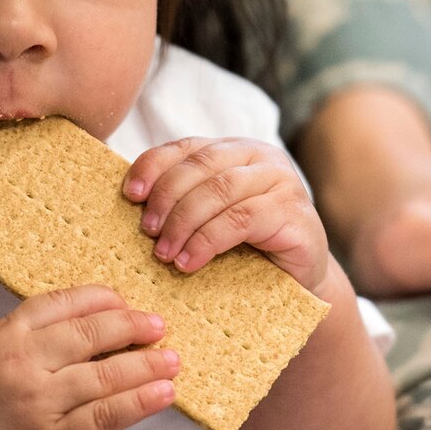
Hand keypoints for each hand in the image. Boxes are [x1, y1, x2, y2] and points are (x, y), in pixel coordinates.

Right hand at [0, 286, 180, 429]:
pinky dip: (138, 403)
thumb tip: (98, 317)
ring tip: (172, 360)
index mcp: (7, 335)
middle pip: (90, 336)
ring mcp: (40, 406)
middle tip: (158, 326)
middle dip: (132, 327)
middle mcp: (24, 366)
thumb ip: (34, 332)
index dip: (103, 300)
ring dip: (146, 365)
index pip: (64, 304)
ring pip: (105, 378)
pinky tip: (162, 394)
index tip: (127, 302)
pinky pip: (105, 418)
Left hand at [123, 136, 329, 290]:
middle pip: (201, 165)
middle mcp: (260, 156)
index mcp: (235, 150)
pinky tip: (189, 261)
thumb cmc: (249, 249)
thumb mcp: (212, 217)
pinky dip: (208, 241)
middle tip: (147, 231)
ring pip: (220, 190)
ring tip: (164, 253)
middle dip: (167, 197)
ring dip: (184, 222)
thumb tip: (132, 200)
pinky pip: (241, 220)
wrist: (300, 282)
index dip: (153, 166)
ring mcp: (281, 181)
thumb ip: (185, 201)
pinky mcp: (293, 212)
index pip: (187, 147)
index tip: (130, 195)